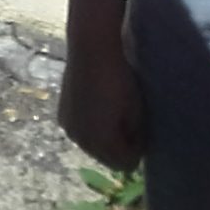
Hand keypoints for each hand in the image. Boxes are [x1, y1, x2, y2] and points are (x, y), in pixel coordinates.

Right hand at [58, 1, 145, 169]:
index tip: (146, 132)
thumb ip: (138, 134)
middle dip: (120, 145)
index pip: (125, 163)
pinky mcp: (62, 113)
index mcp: (101, 142)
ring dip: (106, 135)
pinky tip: (101, 105)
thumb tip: (138, 144)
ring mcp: (69, 127)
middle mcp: (80, 141)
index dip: (138, 150)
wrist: (92, 46)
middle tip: (134, 123)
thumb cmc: (121, 77)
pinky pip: (83, 130)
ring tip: (117, 111)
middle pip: (106, 157)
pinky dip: (93, 124)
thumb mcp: (138, 109)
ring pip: (93, 144)